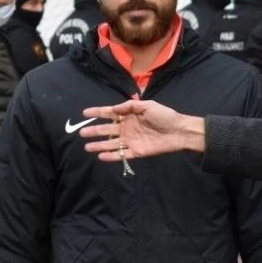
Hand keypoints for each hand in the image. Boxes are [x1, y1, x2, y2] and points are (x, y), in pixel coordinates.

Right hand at [81, 100, 205, 159]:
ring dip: (99, 145)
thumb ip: (130, 106)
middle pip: (107, 129)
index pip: (110, 113)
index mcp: (129, 116)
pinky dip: (111, 156)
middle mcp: (127, 128)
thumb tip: (114, 109)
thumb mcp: (148, 106)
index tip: (84, 113)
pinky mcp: (137, 151)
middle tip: (81, 133)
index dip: (97, 113)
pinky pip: (122, 155)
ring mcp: (131, 140)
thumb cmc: (165, 116)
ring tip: (87, 147)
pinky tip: (100, 156)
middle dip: (94, 131)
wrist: (180, 131)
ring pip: (112, 144)